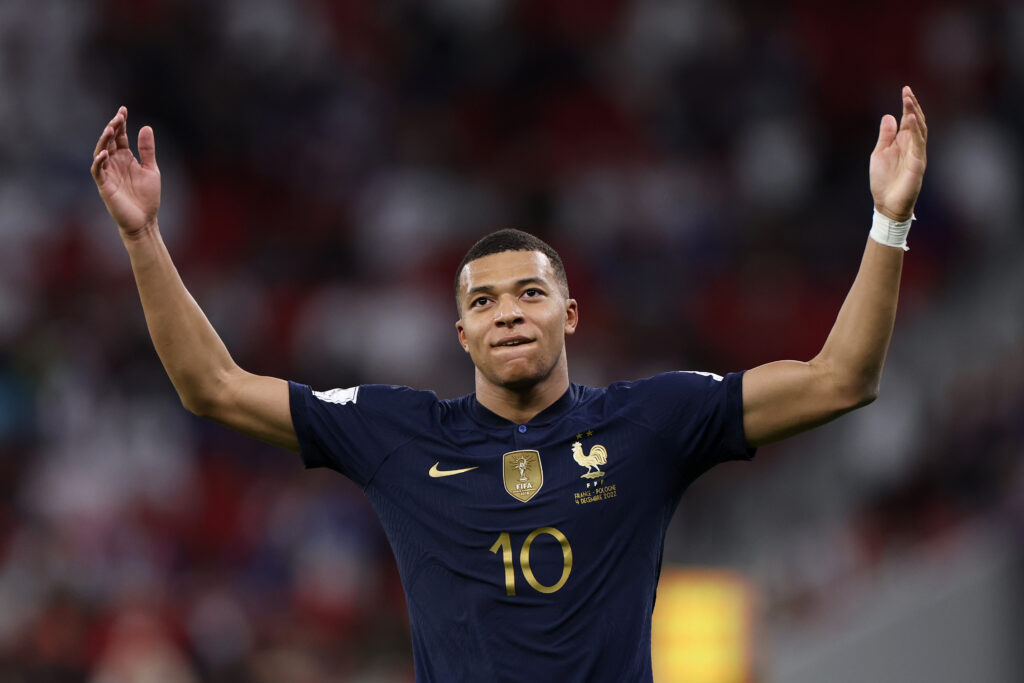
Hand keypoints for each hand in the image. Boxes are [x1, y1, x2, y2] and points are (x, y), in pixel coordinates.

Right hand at [91, 106, 160, 237]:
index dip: (120, 123)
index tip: (123, 110)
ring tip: (110, 129)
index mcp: (126, 158)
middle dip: (112, 128)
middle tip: (118, 117)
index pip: (120, 137)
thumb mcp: (151, 169)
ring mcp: (108, 173)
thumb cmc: (147, 197)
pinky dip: (99, 161)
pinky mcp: (104, 186)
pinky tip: (105, 153)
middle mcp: (115, 163)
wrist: (145, 220)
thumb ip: (147, 150)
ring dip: (104, 140)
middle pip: (109, 141)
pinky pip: (98, 171)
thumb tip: (146, 127)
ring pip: (100, 152)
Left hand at [870, 86, 926, 221]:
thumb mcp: (880, 153)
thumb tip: (888, 115)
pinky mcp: (918, 163)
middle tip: (907, 91)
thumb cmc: (883, 181)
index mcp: (903, 143)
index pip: (908, 120)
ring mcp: (917, 154)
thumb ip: (885, 136)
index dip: (907, 105)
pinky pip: (919, 144)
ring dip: (915, 114)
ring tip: (909, 100)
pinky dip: (916, 131)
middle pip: (916, 121)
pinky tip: (912, 119)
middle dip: (912, 106)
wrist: (887, 204)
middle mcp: (913, 146)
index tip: (905, 90)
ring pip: (920, 129)